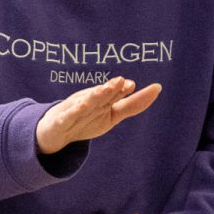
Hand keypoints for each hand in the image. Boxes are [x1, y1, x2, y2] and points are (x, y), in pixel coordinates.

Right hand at [36, 77, 160, 156]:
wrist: (55, 132)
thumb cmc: (86, 118)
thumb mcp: (112, 114)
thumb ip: (133, 104)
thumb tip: (158, 88)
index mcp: (101, 100)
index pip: (113, 94)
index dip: (121, 90)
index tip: (130, 85)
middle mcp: (88, 102)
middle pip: (100, 95)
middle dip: (109, 88)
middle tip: (120, 81)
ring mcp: (74, 111)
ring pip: (85, 103)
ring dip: (93, 96)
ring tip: (102, 90)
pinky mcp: (61, 121)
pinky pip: (67, 116)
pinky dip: (73, 112)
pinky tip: (80, 107)